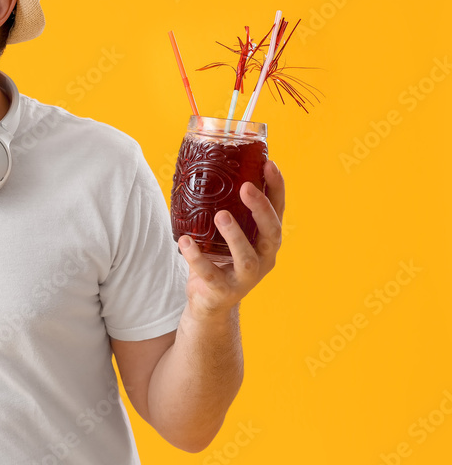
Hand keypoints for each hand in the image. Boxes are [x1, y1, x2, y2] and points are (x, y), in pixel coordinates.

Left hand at [178, 160, 285, 319]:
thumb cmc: (218, 257)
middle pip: (271, 232)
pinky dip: (197, 258)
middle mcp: (263, 257)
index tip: (270, 163)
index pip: (278, 209)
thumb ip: (219, 204)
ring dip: (235, 235)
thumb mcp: (224, 231)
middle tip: (246, 188)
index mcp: (265, 239)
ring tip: (220, 215)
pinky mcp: (224, 290)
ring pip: (247, 257)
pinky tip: (186, 242)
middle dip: (261, 209)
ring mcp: (246, 277)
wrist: (209, 301)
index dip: (276, 187)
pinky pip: (211, 274)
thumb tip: (199, 164)